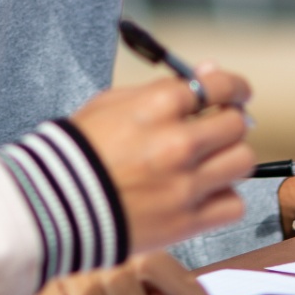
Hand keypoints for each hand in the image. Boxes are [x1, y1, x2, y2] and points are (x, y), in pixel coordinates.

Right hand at [67, 65, 255, 253]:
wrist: (52, 205)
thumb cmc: (78, 151)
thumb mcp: (111, 104)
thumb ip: (162, 88)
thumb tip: (207, 72)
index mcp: (157, 107)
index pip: (219, 86)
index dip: (234, 87)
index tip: (237, 93)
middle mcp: (178, 143)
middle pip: (236, 124)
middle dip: (228, 123)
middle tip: (216, 130)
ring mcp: (185, 185)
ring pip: (243, 161)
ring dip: (229, 159)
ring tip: (209, 163)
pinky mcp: (187, 222)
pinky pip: (233, 205)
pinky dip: (223, 199)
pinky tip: (202, 194)